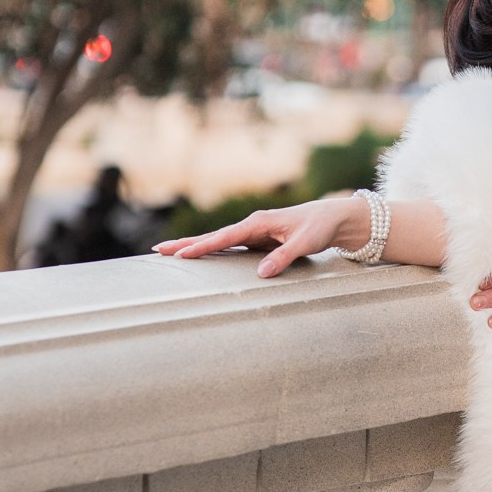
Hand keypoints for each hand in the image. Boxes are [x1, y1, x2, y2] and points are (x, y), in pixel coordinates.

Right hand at [156, 194, 363, 280]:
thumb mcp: (305, 243)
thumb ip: (283, 257)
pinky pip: (228, 246)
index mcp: (259, 222)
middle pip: (213, 236)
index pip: (225, 237)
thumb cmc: (319, 227)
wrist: (333, 218)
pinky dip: (211, 250)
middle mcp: (251, 225)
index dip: (203, 247)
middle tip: (159, 250)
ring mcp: (252, 233)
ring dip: (194, 246)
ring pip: (217, 241)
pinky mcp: (257, 240)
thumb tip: (261, 274)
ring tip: (169, 252)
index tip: (182, 254)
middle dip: (186, 243)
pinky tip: (198, 256)